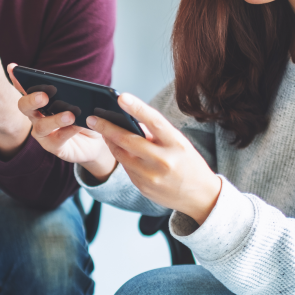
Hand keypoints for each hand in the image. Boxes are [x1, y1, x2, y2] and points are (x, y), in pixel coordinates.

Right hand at [9, 64, 116, 179]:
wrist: (95, 142)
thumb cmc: (85, 117)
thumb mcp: (82, 101)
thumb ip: (76, 94)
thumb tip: (77, 88)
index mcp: (40, 102)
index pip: (26, 88)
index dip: (17, 79)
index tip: (13, 67)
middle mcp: (36, 116)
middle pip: (25, 107)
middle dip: (32, 100)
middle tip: (44, 96)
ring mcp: (43, 133)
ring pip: (40, 126)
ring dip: (55, 119)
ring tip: (70, 115)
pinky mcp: (53, 146)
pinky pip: (57, 139)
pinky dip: (68, 131)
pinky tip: (77, 125)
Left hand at [86, 93, 221, 224]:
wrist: (201, 197)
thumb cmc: (189, 164)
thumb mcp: (179, 143)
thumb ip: (156, 133)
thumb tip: (131, 120)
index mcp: (176, 145)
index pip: (155, 122)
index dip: (137, 108)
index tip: (121, 97)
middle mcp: (164, 161)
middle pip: (128, 141)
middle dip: (107, 128)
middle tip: (93, 119)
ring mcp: (152, 177)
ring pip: (122, 155)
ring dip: (110, 143)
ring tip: (102, 132)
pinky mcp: (144, 187)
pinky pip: (126, 169)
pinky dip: (121, 158)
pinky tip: (117, 149)